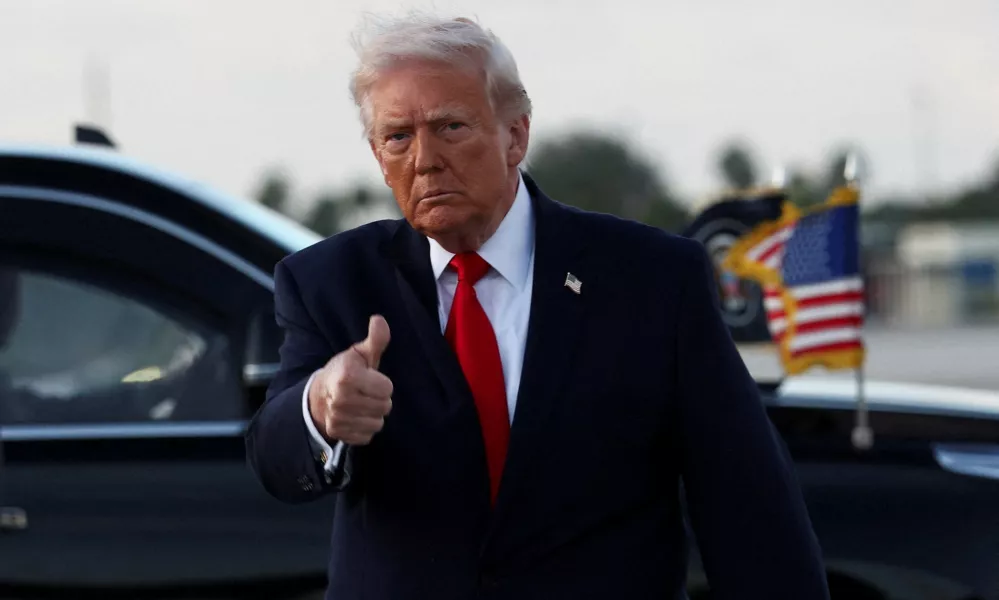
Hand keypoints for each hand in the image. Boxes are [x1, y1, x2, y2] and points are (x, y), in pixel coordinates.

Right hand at [309, 315, 392, 445]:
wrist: (319, 395)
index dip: (382, 383)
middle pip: (385, 407)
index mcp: (347, 377)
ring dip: (373, 414)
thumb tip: (379, 320)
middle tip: (365, 392)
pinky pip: (368, 435)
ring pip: (378, 423)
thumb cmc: (344, 371)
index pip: (387, 388)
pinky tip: (355, 417)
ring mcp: (338, 419)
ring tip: (360, 404)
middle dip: (379, 399)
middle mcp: (341, 400)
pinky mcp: (339, 434)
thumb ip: (375, 340)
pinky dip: (364, 427)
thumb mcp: (359, 354)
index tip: (370, 379)